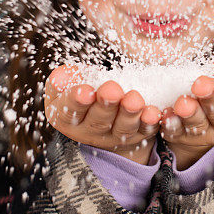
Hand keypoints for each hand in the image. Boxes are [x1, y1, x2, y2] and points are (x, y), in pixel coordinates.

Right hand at [44, 64, 162, 163]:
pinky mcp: (138, 135)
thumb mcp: (67, 85)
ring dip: (129, 114)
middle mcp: (90, 132)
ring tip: (134, 99)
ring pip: (122, 129)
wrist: (105, 110)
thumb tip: (60, 76)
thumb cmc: (83, 91)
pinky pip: (145, 131)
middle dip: (105, 105)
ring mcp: (115, 136)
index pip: (69, 112)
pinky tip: (154, 112)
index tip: (85, 90)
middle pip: (97, 122)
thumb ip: (63, 80)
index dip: (76, 101)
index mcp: (68, 119)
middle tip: (111, 89)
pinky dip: (150, 122)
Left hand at [161, 52, 213, 169]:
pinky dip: (170, 124)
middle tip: (201, 84)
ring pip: (198, 125)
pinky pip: (175, 132)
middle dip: (211, 99)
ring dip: (190, 114)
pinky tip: (165, 114)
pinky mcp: (182, 135)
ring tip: (182, 103)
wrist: (203, 96)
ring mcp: (205, 132)